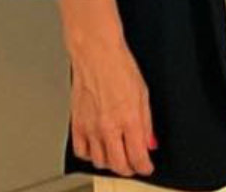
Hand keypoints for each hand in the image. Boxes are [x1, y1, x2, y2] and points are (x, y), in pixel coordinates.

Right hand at [66, 32, 155, 176]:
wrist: (96, 55)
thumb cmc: (120, 67)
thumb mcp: (144, 94)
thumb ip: (146, 122)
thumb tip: (149, 141)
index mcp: (128, 119)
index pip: (137, 156)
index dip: (144, 166)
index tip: (147, 167)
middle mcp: (108, 127)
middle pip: (117, 164)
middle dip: (128, 169)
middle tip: (134, 166)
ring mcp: (90, 127)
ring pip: (99, 161)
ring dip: (110, 163)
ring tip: (117, 157)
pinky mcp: (76, 124)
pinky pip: (80, 150)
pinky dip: (90, 155)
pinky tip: (97, 149)